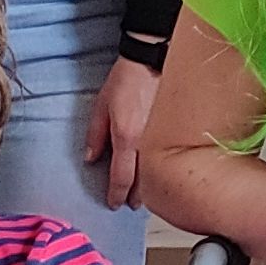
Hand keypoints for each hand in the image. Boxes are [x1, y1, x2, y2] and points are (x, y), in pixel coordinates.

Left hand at [84, 57, 159, 211]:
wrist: (152, 61)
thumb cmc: (126, 80)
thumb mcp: (101, 107)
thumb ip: (95, 136)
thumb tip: (91, 159)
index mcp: (126, 138)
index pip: (121, 177)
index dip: (116, 194)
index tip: (112, 203)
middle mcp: (147, 143)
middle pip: (143, 182)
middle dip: (135, 196)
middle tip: (129, 203)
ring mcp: (163, 138)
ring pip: (158, 173)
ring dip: (150, 187)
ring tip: (142, 193)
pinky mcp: (174, 132)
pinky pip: (167, 158)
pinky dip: (161, 169)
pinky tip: (158, 171)